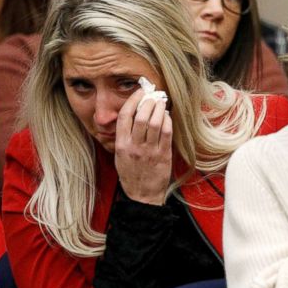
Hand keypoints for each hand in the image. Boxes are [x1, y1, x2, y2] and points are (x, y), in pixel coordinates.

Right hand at [115, 89, 172, 204]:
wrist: (142, 195)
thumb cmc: (131, 173)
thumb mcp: (120, 155)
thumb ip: (124, 135)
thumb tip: (134, 112)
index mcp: (121, 145)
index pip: (124, 116)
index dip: (133, 100)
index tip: (140, 92)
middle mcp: (134, 147)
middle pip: (141, 116)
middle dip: (149, 102)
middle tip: (153, 96)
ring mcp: (150, 151)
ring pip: (155, 123)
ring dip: (159, 109)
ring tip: (161, 103)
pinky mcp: (163, 155)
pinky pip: (167, 133)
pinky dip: (168, 121)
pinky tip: (167, 116)